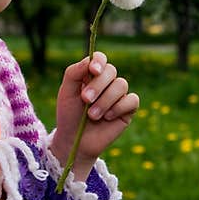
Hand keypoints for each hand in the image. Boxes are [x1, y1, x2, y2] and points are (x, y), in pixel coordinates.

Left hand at [52, 51, 138, 179]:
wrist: (75, 141)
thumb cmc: (69, 115)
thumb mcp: (66, 93)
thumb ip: (74, 73)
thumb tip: (90, 61)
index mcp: (91, 75)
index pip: (100, 58)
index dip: (99, 61)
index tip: (93, 71)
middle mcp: (107, 82)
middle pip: (111, 70)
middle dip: (98, 85)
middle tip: (85, 100)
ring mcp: (118, 95)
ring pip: (121, 85)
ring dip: (105, 100)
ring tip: (92, 115)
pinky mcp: (127, 109)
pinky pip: (132, 100)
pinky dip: (119, 108)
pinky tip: (108, 118)